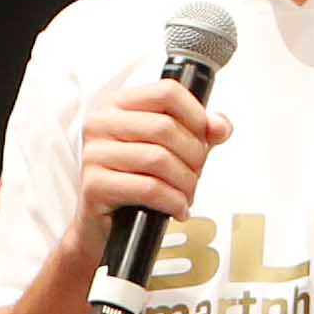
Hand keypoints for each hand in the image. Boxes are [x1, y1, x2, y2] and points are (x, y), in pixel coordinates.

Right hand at [75, 76, 227, 241]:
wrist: (103, 222)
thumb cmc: (134, 179)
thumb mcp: (168, 147)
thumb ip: (198, 131)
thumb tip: (220, 126)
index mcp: (117, 104)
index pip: (166, 92)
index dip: (195, 115)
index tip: (204, 136)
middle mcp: (100, 123)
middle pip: (165, 127)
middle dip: (193, 155)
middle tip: (196, 173)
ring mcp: (94, 154)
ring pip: (159, 159)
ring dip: (185, 182)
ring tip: (187, 194)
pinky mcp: (94, 185)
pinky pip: (149, 188)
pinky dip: (173, 201)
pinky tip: (177, 208)